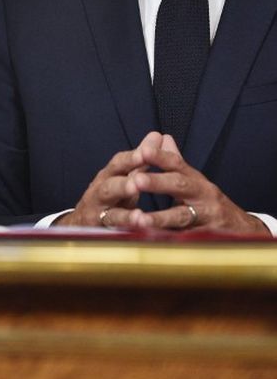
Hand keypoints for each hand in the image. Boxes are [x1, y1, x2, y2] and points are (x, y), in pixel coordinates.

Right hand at [56, 131, 159, 227]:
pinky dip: (126, 237)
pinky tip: (138, 238)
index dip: (132, 158)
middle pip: (109, 186)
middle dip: (123, 184)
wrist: (81, 222)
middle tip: (138, 182)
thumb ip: (140, 159)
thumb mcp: (123, 176)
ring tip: (141, 216)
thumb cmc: (110, 196)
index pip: (118, 163)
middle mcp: (100, 193)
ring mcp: (98, 214)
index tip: (148, 151)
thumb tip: (157, 135)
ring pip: (110, 213)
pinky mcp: (100, 233)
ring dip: (126, 215)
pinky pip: (114, 236)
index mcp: (108, 176)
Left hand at [125, 138, 269, 234]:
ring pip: (182, 216)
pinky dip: (169, 241)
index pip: (177, 163)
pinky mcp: (206, 239)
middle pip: (180, 185)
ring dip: (160, 218)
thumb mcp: (194, 181)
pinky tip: (152, 241)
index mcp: (196, 179)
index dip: (160, 157)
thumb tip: (163, 137)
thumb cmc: (209, 202)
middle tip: (135, 180)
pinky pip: (185, 240)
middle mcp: (203, 195)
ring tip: (139, 220)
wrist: (242, 230)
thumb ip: (175, 162)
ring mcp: (207, 218)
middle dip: (157, 183)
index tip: (142, 151)